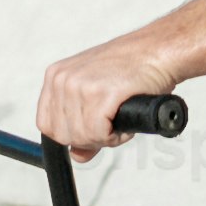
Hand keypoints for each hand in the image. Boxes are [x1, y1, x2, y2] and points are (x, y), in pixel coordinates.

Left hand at [38, 49, 158, 156]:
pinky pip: (98, 133)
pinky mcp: (99, 93)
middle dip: (88, 138)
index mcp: (55, 76)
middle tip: (111, 124)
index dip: (69, 135)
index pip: (46, 124)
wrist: (159, 51)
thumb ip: (82, 125)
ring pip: (80, 136)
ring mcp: (78, 85)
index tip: (91, 130)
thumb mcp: (98, 94)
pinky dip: (115, 136)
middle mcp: (61, 79)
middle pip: (62, 134)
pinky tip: (125, 120)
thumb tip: (77, 155)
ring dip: (105, 137)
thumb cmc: (133, 70)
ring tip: (120, 118)